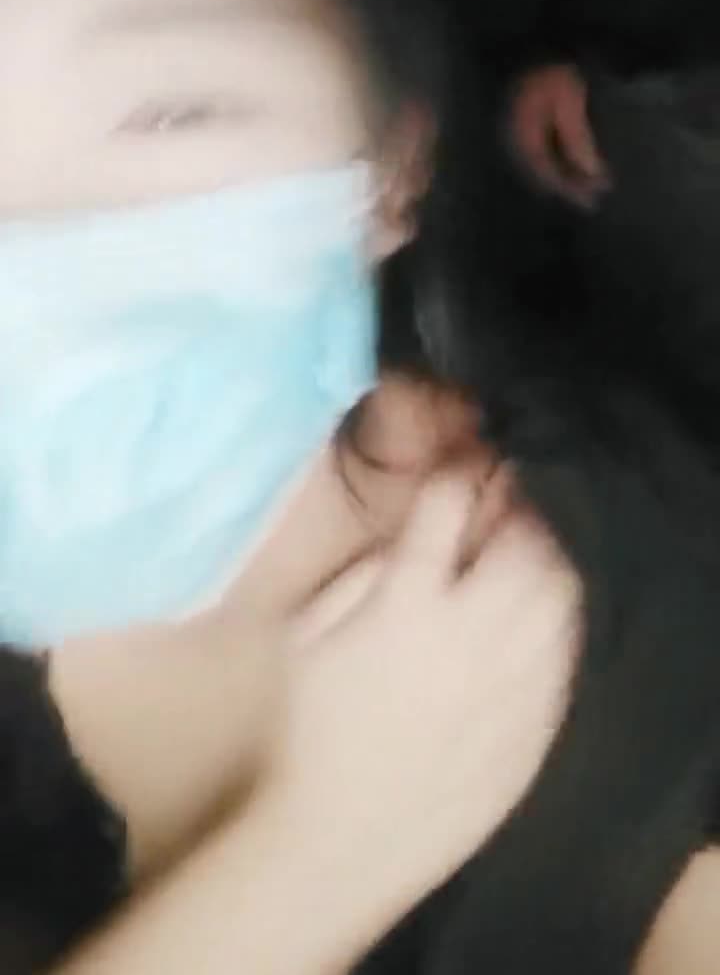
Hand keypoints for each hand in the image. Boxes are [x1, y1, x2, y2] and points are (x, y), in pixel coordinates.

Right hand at [270, 469, 581, 943]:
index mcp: (403, 609)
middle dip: (520, 512)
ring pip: (558, 600)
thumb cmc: (307, 736)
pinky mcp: (529, 733)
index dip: (456, 480)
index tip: (458, 475)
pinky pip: (563, 664)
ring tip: (531, 557)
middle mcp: (467, 639)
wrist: (335, 844)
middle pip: (523, 547)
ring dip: (548, 562)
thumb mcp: (306, 639)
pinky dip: (558, 630)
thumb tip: (407, 546)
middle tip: (509, 506)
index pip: (446, 512)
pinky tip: (540, 628)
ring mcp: (508, 689)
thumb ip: (360, 581)